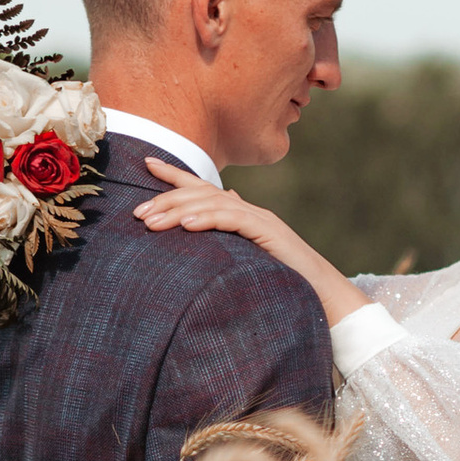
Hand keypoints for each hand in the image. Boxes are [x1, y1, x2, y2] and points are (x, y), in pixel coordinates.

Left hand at [133, 161, 363, 329]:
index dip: (175, 175)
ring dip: (178, 211)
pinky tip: (186, 225)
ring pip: (212, 203)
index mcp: (241, 215)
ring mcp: (260, 219)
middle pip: (202, 194)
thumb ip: (227, 243)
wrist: (322, 297)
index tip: (146, 163)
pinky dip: (208, 220)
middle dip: (166, 198)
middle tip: (137, 213)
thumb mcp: (246, 262)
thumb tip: (203, 228)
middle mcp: (249, 211)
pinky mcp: (268, 233)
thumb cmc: (283, 284)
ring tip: (151, 221)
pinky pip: (233, 220)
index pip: (203, 188)